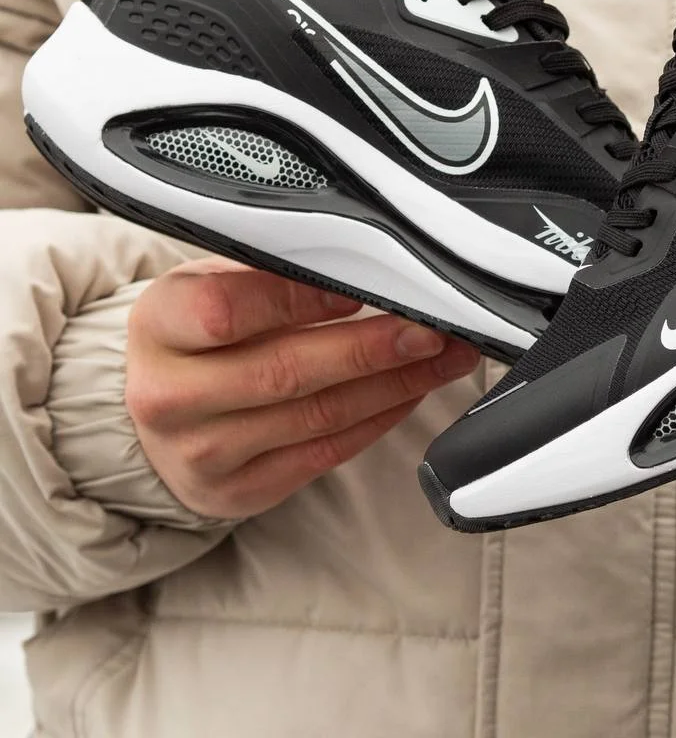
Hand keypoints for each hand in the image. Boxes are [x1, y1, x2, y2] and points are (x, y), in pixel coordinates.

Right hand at [125, 257, 479, 517]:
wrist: (159, 411)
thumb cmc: (199, 332)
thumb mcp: (211, 283)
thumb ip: (271, 270)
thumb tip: (358, 254)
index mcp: (160, 326)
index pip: (227, 310)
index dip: (300, 300)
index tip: (360, 288)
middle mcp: (171, 396)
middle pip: (285, 372)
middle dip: (371, 349)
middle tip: (430, 329)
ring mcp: (203, 453)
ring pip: (317, 417)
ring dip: (394, 385)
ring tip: (444, 357)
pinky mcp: (240, 492)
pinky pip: (325, 454)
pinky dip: (379, 418)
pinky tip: (412, 390)